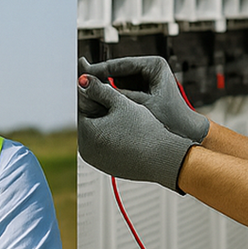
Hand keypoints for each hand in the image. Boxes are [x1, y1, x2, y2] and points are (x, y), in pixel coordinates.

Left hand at [78, 71, 195, 190]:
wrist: (164, 158)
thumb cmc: (144, 132)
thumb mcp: (121, 103)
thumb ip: (99, 89)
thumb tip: (83, 80)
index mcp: (86, 134)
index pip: (83, 107)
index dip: (94, 94)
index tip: (102, 85)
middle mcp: (87, 151)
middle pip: (91, 121)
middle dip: (101, 109)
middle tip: (115, 99)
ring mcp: (98, 162)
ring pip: (100, 134)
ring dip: (109, 123)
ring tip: (125, 116)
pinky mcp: (110, 168)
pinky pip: (109, 147)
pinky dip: (116, 138)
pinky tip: (130, 131)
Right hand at [80, 55, 209, 143]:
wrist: (185, 134)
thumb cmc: (169, 120)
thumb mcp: (138, 105)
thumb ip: (112, 94)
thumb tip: (87, 83)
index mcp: (155, 64)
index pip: (121, 65)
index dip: (99, 71)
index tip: (81, 75)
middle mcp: (150, 67)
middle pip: (117, 71)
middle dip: (99, 79)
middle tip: (77, 82)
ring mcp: (146, 77)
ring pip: (117, 80)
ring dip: (104, 88)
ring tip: (84, 93)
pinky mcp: (142, 88)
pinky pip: (121, 89)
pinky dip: (111, 96)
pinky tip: (96, 102)